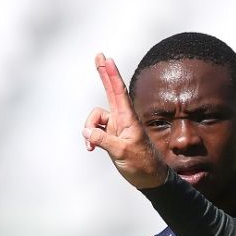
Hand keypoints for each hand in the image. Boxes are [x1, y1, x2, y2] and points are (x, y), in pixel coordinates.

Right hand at [82, 53, 167, 188]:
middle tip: (99, 55)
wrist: (149, 179)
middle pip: (110, 92)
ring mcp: (115, 127)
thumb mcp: (122, 153)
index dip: (112, 75)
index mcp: (128, 119)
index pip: (119, 92)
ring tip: (91, 146)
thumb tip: (86, 132)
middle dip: (103, 74)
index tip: (107, 58)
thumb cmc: (142, 165)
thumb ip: (103, 140)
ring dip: (88, 129)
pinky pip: (94, 131)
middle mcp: (122, 119)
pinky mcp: (111, 136)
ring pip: (94, 119)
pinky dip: (89, 138)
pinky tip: (91, 149)